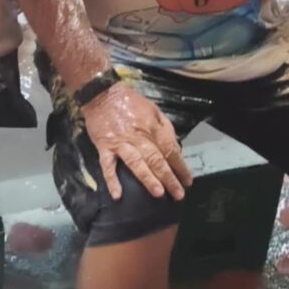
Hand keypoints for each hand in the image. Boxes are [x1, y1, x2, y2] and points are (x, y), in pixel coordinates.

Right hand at [81, 82, 192, 200]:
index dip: (180, 166)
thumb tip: (174, 146)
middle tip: (178, 194)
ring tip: (158, 193)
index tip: (187, 180)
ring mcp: (120, 143)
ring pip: (136, 163)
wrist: (101, 93)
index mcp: (151, 127)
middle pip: (156, 159)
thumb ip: (165, 127)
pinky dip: (112, 180)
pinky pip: (108, 166)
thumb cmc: (129, 101)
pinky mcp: (104, 147)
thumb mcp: (153, 108)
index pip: (169, 149)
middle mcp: (138, 137)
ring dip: (148, 178)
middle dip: (169, 177)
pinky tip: (117, 195)